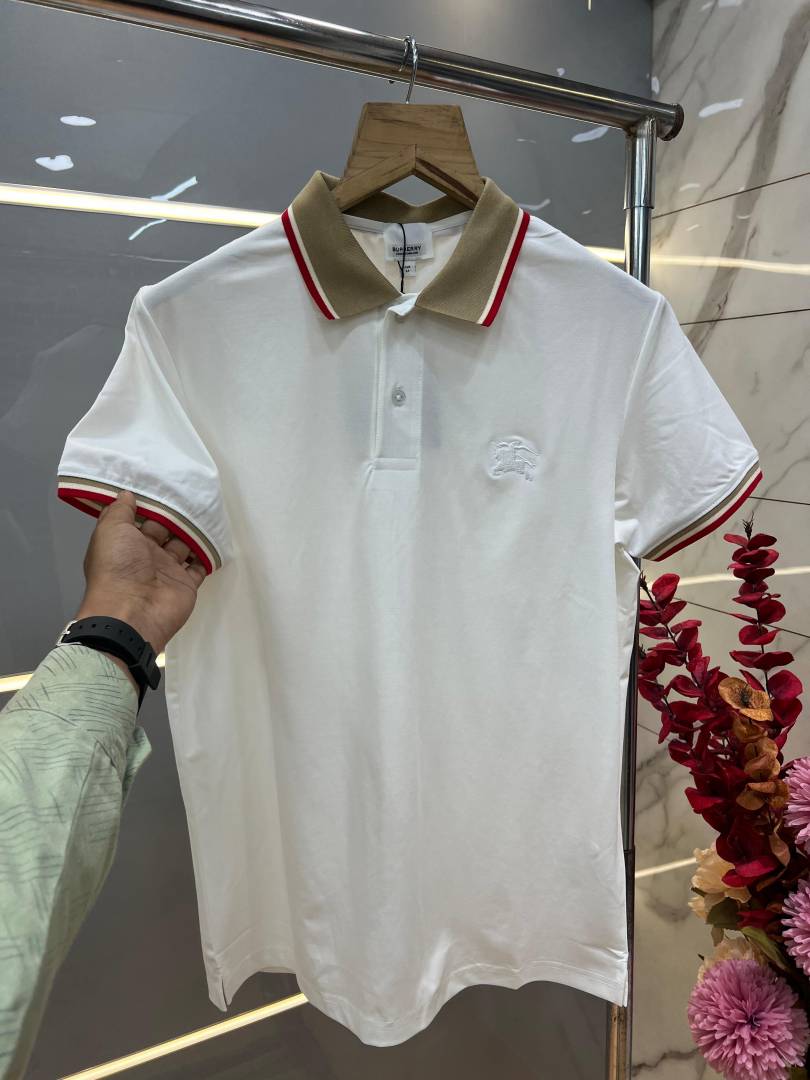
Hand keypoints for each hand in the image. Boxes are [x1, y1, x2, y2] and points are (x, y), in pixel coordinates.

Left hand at [73, 490, 207, 658]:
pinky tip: (215, 537)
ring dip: (192, 532)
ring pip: (183, 546)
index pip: (139, 521)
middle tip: (191, 494)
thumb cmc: (117, 567)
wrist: (133, 612)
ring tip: (206, 510)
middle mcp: (145, 557)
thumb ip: (119, 510)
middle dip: (175, 516)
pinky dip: (207, 555)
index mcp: (125, 544)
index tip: (164, 486)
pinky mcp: (186, 584)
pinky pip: (200, 566)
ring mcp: (167, 571)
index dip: (150, 506)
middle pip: (164, 532)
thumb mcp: (110, 530)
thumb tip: (126, 494)